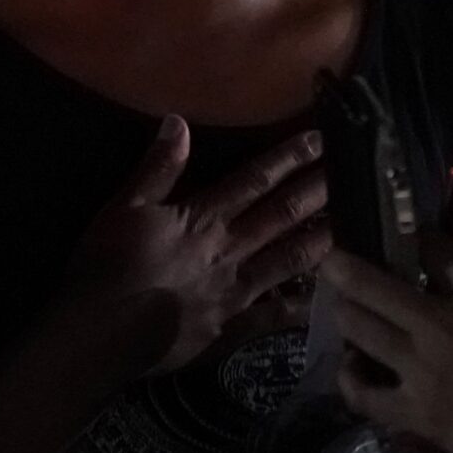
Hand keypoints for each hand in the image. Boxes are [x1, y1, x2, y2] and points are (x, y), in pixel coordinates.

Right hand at [68, 119, 328, 379]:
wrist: (100, 331)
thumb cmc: (106, 266)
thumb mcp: (123, 206)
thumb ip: (157, 167)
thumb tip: (179, 122)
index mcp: (202, 218)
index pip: (253, 180)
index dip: (287, 158)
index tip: (319, 139)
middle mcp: (228, 249)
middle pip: (281, 214)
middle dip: (316, 190)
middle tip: (350, 172)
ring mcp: (235, 290)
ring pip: (288, 259)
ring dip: (320, 239)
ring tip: (351, 222)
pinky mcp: (231, 327)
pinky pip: (273, 315)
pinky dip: (300, 306)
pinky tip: (327, 298)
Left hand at [320, 239, 452, 452]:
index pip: (437, 252)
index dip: (421, 238)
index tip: (414, 234)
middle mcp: (442, 326)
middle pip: (377, 286)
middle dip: (347, 267)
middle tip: (332, 259)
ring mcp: (423, 373)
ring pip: (362, 333)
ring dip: (343, 314)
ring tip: (335, 305)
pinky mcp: (418, 417)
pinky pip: (366, 397)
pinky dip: (351, 382)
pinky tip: (349, 372)